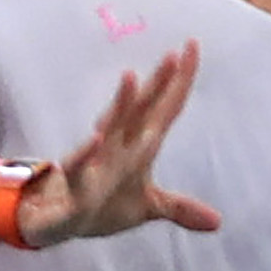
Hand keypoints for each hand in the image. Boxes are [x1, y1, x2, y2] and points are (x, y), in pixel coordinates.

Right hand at [18, 43, 222, 243]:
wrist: (53, 223)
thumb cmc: (100, 205)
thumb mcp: (145, 208)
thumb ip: (179, 208)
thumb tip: (217, 222)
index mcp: (136, 147)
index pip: (163, 110)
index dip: (179, 83)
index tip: (193, 47)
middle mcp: (117, 147)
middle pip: (140, 111)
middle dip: (157, 85)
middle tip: (174, 55)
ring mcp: (95, 164)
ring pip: (109, 130)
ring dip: (120, 105)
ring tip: (132, 77)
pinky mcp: (76, 189)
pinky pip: (79, 168)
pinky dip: (86, 154)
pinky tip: (96, 139)